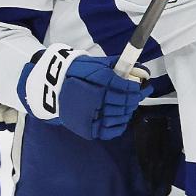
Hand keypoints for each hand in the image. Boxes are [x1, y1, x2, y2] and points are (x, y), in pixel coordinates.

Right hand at [20, 46, 148, 139]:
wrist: (51, 88)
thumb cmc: (75, 72)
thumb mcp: (95, 64)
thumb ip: (116, 65)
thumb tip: (139, 67)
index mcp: (100, 85)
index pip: (127, 88)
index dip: (138, 88)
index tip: (144, 86)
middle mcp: (97, 101)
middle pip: (126, 103)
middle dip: (136, 98)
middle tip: (141, 94)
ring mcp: (92, 117)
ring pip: (120, 116)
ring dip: (129, 110)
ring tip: (132, 105)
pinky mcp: (88, 128)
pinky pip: (111, 131)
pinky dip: (120, 125)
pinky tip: (124, 118)